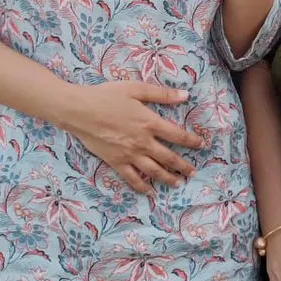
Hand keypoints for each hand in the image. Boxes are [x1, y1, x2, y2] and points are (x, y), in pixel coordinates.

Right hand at [61, 81, 202, 194]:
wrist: (80, 111)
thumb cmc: (107, 96)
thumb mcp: (136, 89)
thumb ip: (161, 94)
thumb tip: (185, 95)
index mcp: (150, 123)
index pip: (177, 135)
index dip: (191, 141)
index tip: (201, 145)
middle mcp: (143, 142)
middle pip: (169, 157)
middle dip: (183, 166)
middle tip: (193, 172)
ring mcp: (130, 154)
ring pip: (154, 171)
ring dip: (168, 178)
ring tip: (178, 183)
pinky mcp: (116, 162)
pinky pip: (132, 178)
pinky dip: (142, 186)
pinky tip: (149, 191)